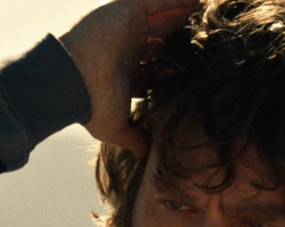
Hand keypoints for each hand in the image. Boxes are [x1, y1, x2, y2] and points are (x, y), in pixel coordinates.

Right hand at [59, 0, 198, 155]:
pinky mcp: (127, 9)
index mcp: (127, 70)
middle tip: (209, 38)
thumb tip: (144, 154)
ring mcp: (128, 26)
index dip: (176, 65)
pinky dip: (177, 1)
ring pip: (163, 16)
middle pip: (163, 38)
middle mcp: (128, 47)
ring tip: (212, 12)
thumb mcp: (115, 126)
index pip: (156, 64)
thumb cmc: (91, 105)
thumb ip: (132, 137)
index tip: (200, 67)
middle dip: (184, 38)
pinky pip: (157, 0)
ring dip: (185, 15)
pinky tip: (200, 0)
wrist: (73, 80)